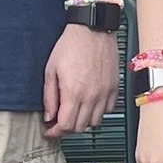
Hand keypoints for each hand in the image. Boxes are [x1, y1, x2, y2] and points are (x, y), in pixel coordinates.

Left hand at [44, 23, 120, 138]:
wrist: (93, 29)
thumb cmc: (71, 45)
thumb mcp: (51, 70)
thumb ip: (49, 96)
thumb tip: (49, 116)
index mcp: (73, 93)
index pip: (65, 126)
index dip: (55, 132)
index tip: (50, 131)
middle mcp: (91, 97)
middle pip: (80, 127)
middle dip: (67, 128)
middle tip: (59, 121)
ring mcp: (105, 93)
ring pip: (95, 122)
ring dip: (83, 122)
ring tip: (74, 112)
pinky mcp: (114, 88)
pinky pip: (108, 110)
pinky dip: (98, 112)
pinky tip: (89, 104)